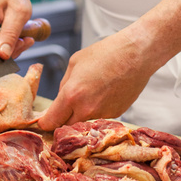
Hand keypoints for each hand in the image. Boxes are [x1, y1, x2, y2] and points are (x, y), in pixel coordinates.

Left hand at [35, 28, 155, 130]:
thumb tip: (61, 99)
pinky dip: (98, 109)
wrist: (136, 55)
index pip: (51, 121)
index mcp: (72, 95)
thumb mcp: (75, 63)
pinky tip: (105, 92)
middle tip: (65, 107)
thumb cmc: (105, 53)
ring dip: (82, 113)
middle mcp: (86, 110)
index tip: (44, 121)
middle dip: (63, 119)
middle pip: (66, 127)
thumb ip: (65, 84)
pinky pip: (99, 117)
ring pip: (84, 122)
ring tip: (91, 92)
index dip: (45, 122)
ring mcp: (102, 115)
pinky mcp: (116, 115)